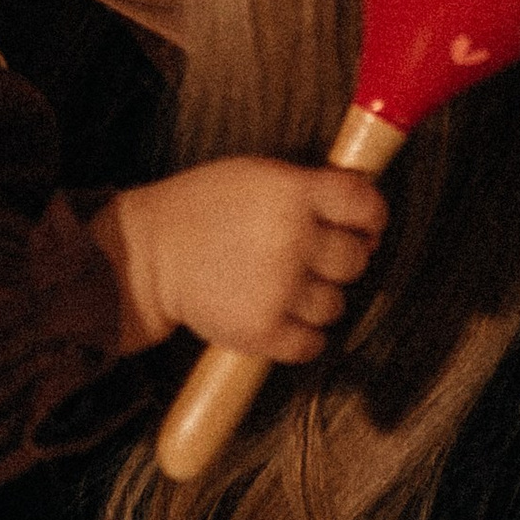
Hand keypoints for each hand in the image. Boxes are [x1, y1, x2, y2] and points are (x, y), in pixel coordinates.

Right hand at [100, 156, 384, 361]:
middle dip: (339, 260)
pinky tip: (277, 315)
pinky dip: (301, 336)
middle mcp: (292, 239)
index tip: (362, 227)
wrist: (148, 256)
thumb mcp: (256, 175)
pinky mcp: (263, 331)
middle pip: (356, 260)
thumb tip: (367, 222)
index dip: (371, 218)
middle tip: (306, 257)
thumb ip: (310, 189)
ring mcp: (279, 289)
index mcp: (292, 193)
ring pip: (335, 306)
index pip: (365, 204)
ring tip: (279, 286)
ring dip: (316, 300)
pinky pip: (312, 344)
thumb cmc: (204, 209)